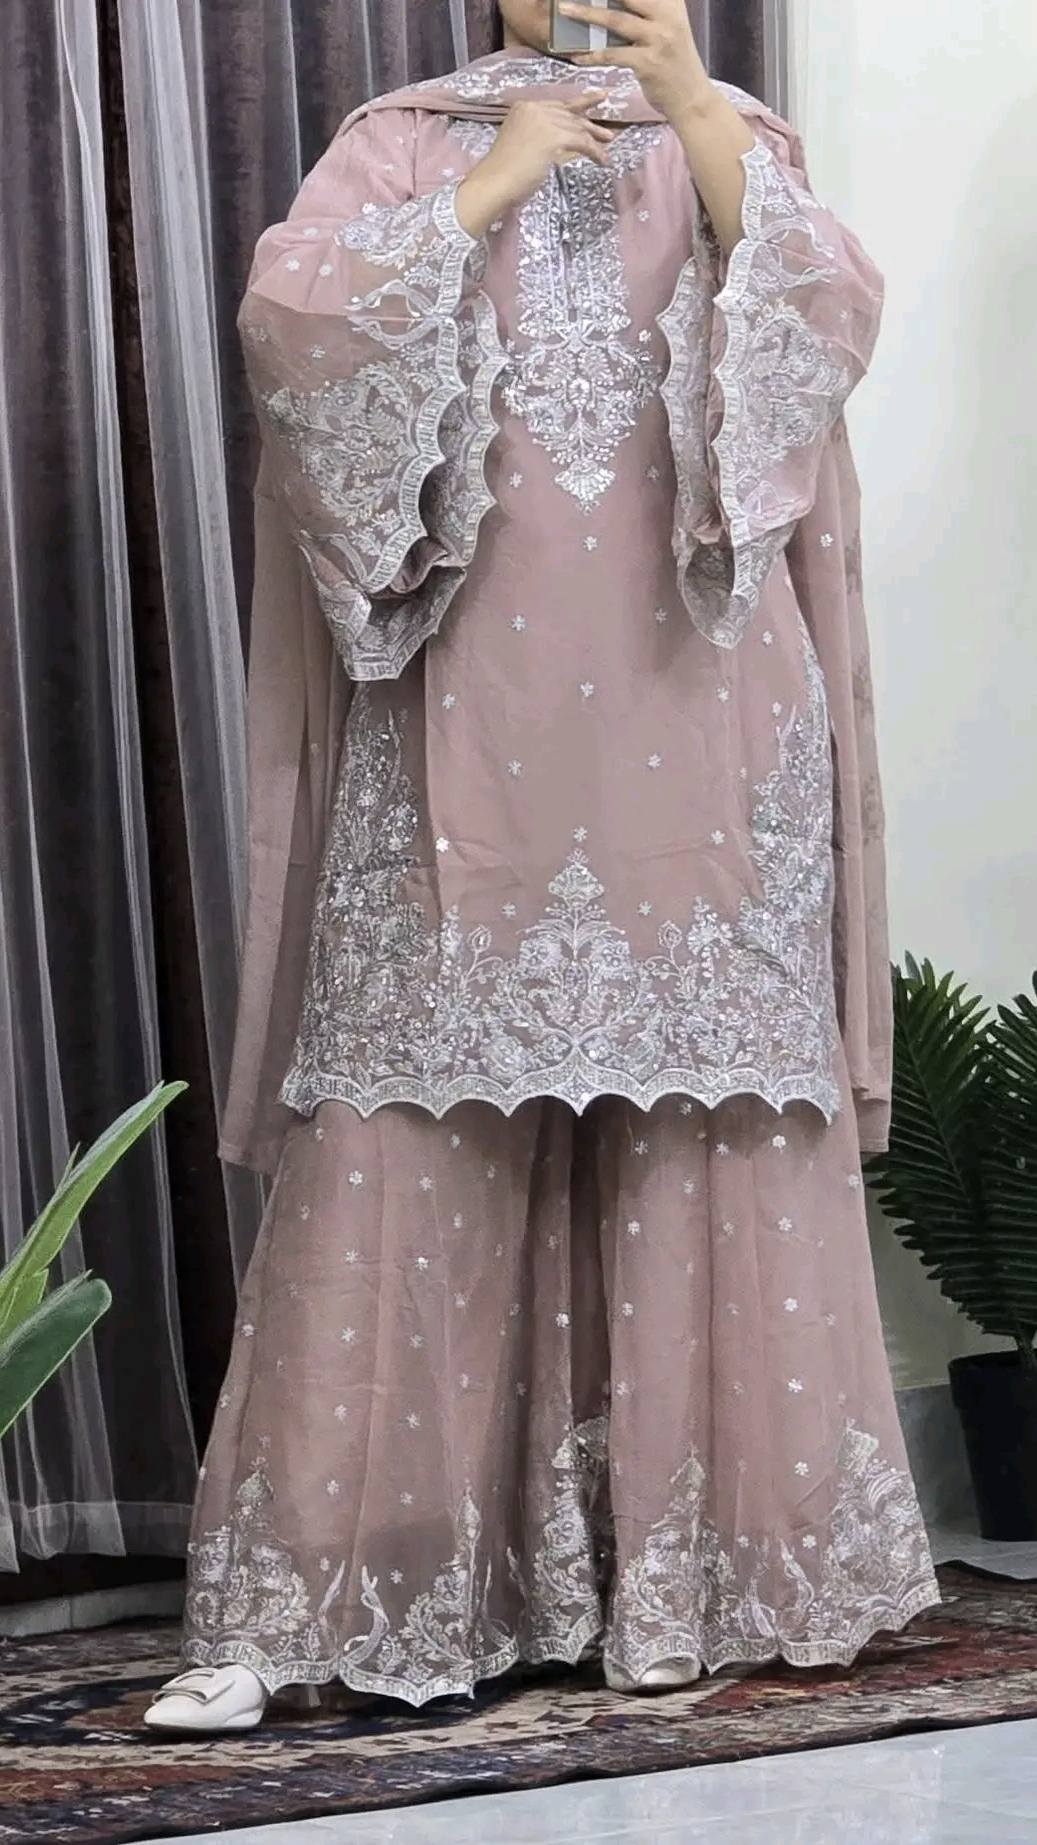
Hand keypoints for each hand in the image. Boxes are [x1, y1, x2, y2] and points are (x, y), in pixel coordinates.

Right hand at [455, 96, 615, 236]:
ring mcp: (544, 121)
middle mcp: (535, 109)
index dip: (576, 106)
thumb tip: (555, 144)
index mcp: (524, 108)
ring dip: (595, 138)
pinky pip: (582, 143)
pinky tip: (602, 160)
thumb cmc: (503, 172)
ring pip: (578, 127)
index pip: (556, 105)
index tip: (592, 104)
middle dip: (590, 123)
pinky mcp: (554, 137)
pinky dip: (594, 151)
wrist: (495, 182)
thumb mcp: (520, 143)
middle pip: (569, 114)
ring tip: (609, 143)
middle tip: (607, 130)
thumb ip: (535, 136)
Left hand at [557, 0, 710, 127]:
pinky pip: (613, 55)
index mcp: (671, 4)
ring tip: (565, 10)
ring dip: (587, 14)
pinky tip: (577, 56)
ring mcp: (658, 39)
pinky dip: (592, 56)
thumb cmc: (674, 64)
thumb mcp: (668, 29)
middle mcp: (667, 16)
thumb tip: (614, 4)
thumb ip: (649, 13)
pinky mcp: (648, 63)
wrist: (691, 99)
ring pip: (616, 21)